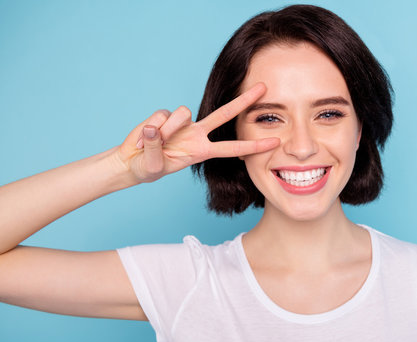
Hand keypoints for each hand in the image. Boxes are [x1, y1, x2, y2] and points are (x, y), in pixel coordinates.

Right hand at [115, 83, 278, 183]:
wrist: (130, 163)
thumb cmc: (147, 168)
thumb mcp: (154, 166)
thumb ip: (154, 148)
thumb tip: (154, 128)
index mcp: (201, 151)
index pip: (232, 148)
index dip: (253, 146)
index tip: (275, 142)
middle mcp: (196, 134)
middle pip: (225, 113)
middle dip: (244, 101)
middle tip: (264, 87)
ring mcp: (181, 124)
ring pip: (182, 113)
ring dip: (166, 130)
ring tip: (151, 145)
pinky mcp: (164, 116)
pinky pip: (161, 116)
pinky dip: (150, 129)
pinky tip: (143, 139)